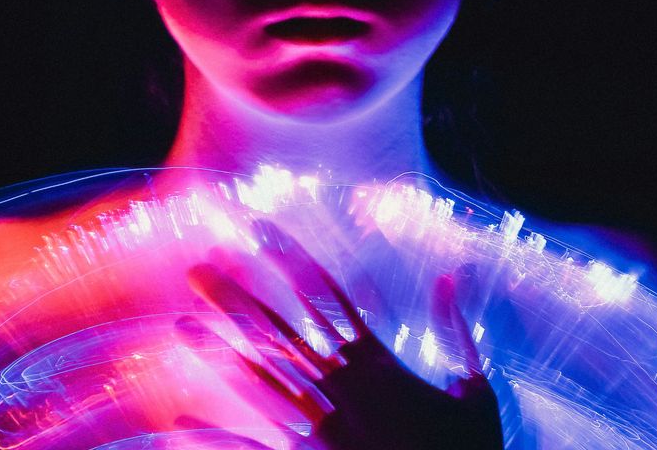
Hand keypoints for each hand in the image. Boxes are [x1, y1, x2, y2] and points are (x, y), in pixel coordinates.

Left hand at [177, 220, 503, 449]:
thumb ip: (457, 329)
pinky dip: (218, 438)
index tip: (259, 228)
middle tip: (197, 267)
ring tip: (181, 325)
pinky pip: (256, 448)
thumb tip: (452, 273)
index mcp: (379, 363)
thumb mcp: (476, 387)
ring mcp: (323, 429)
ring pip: (260, 380)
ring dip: (219, 351)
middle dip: (237, 296)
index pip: (327, 296)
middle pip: (280, 331)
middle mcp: (343, 389)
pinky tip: (180, 423)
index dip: (291, 259)